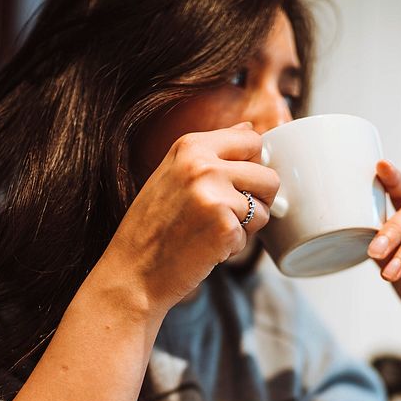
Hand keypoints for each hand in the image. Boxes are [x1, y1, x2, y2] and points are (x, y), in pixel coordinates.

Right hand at [112, 123, 279, 313]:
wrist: (132, 272)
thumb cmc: (152, 227)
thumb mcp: (173, 174)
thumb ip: (211, 152)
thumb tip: (250, 129)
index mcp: (190, 146)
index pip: (251, 140)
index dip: (252, 166)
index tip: (234, 184)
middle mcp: (203, 165)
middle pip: (268, 175)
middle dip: (258, 199)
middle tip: (227, 215)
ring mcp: (215, 195)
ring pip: (264, 208)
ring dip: (246, 226)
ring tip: (210, 231)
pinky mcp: (224, 227)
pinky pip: (251, 236)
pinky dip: (233, 247)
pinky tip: (205, 248)